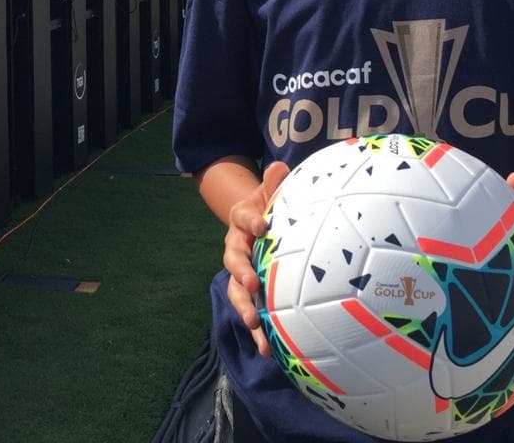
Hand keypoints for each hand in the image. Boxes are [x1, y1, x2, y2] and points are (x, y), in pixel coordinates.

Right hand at [223, 161, 289, 355]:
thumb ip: (275, 184)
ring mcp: (240, 272)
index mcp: (242, 220)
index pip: (242, 216)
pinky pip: (249, 311)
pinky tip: (267, 348)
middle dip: (242, 271)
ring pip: (236, 290)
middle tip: (251, 281)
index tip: (262, 224)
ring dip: (243, 307)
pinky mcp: (248, 293)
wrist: (256, 225)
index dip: (250, 219)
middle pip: (233, 259)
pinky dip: (257, 330)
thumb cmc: (270, 210)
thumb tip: (280, 166)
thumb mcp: (270, 194)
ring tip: (253, 322)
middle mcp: (236, 247)